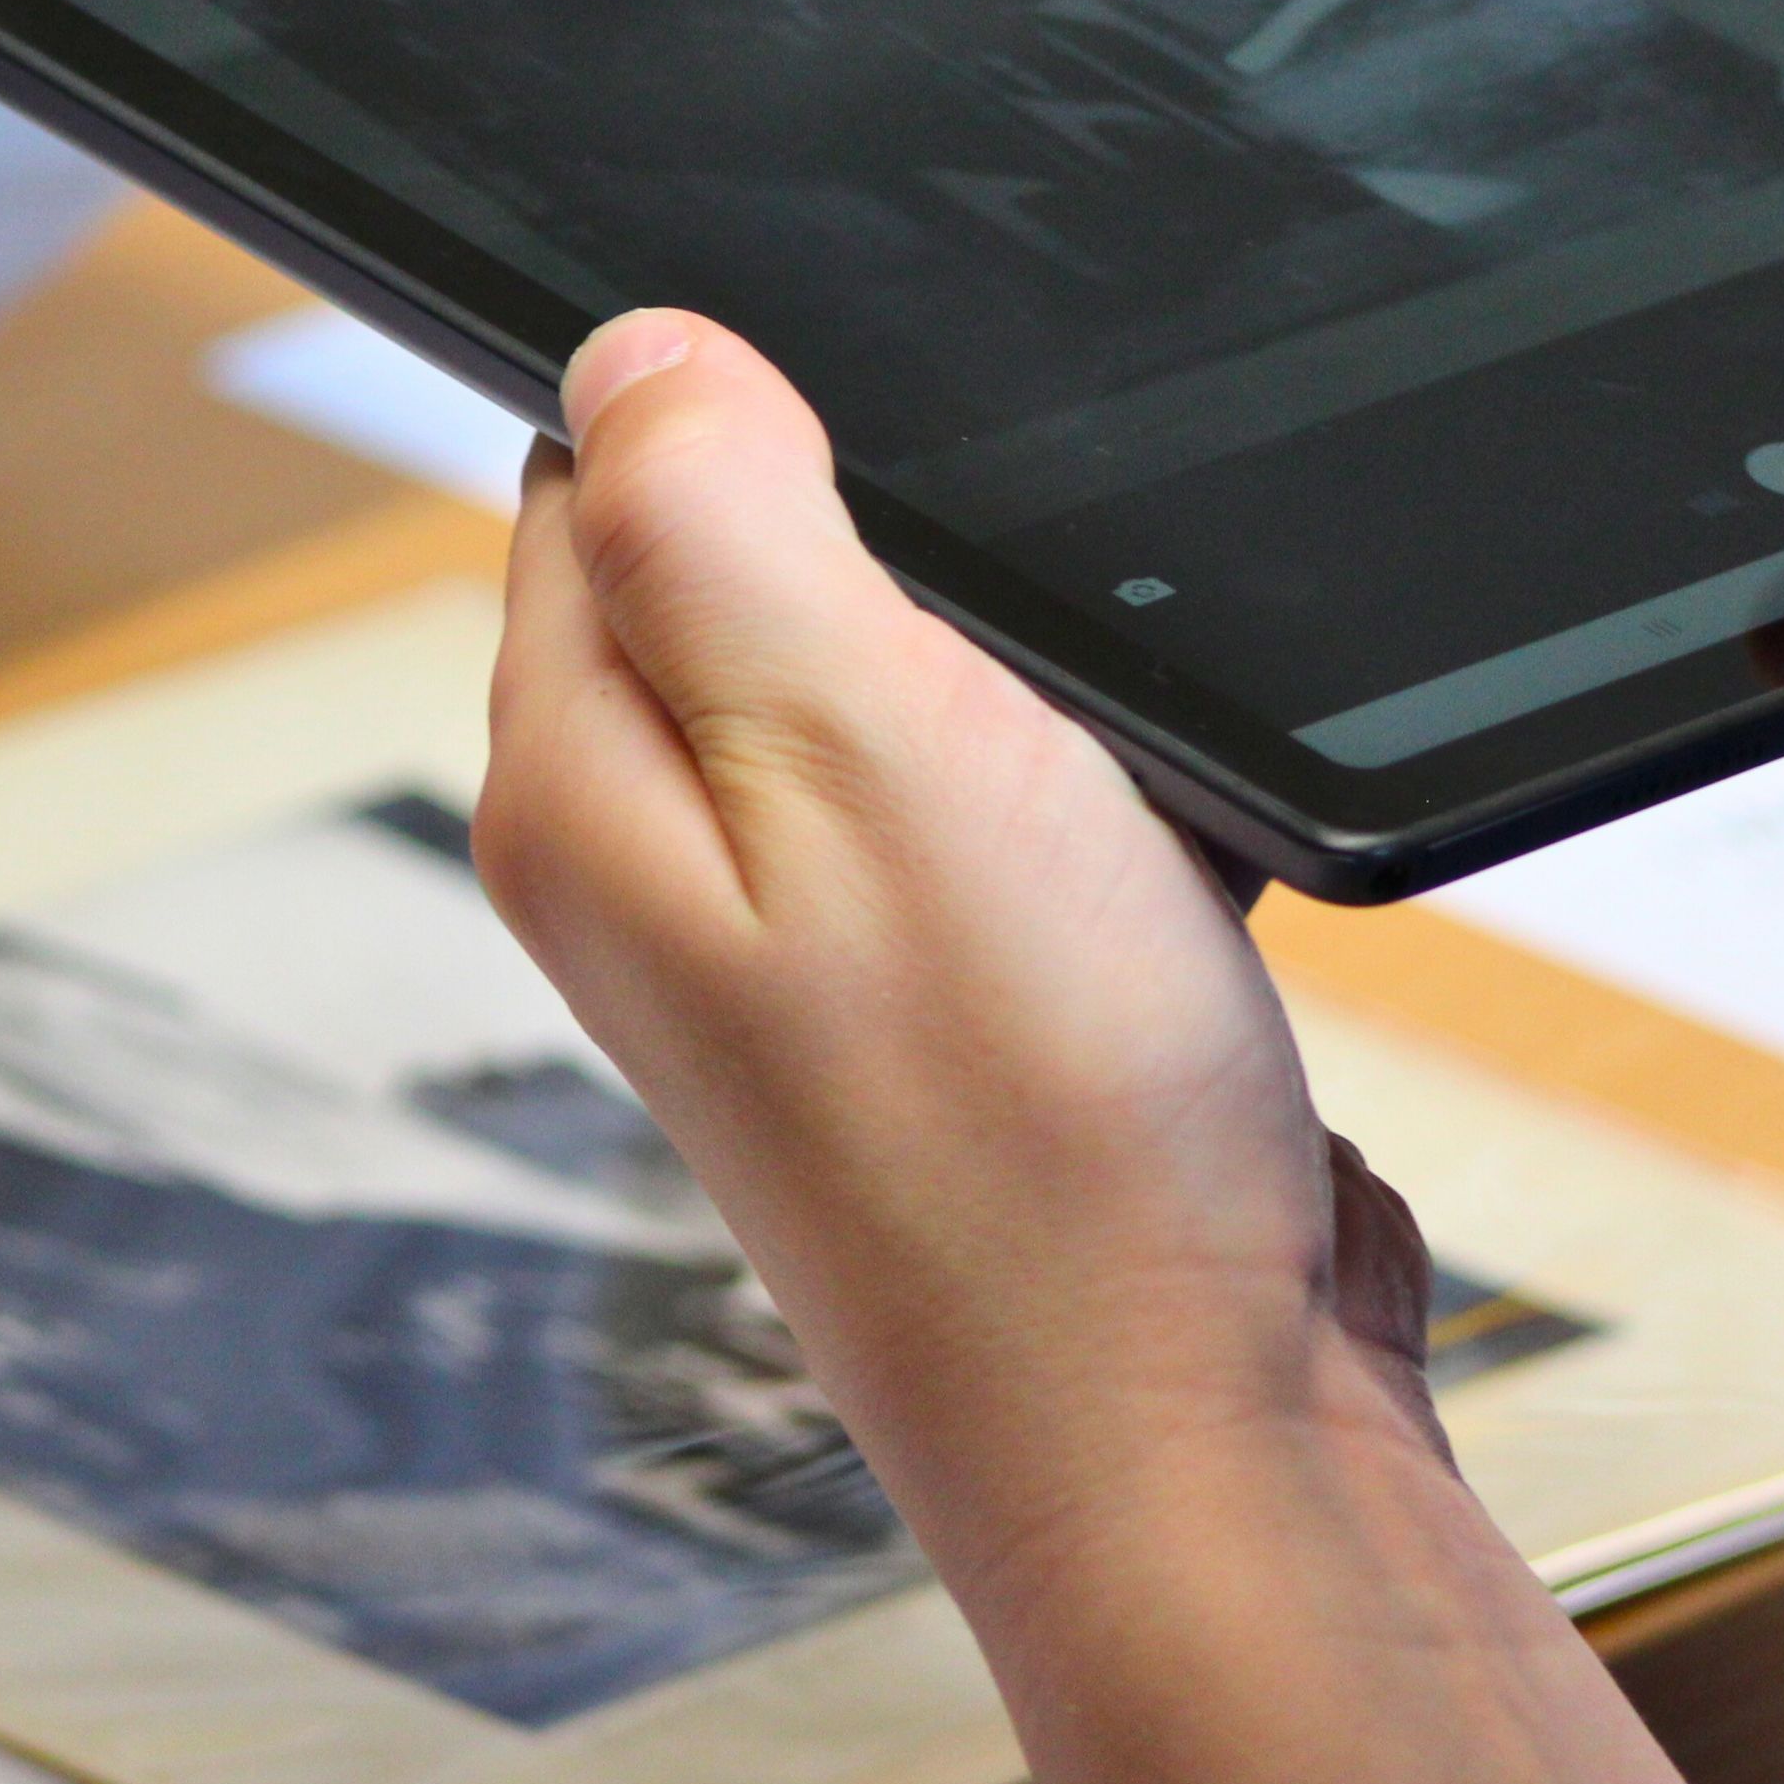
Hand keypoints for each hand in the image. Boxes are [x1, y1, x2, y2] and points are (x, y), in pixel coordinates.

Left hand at [478, 311, 1708, 1783]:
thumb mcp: (863, 746)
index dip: (747, 414)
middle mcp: (660, 861)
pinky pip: (1013, 798)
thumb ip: (722, 523)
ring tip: (1092, 788)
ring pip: (909, 677)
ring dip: (1024, 681)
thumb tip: (629, 352)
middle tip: (1018, 647)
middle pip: (754, 562)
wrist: (1201, 1431)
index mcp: (582, 786)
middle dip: (906, 548)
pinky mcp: (940, 995)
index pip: (587, 471)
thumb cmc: (1038, 1131)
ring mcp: (801, 939)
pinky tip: (1154, 868)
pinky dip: (1099, 790)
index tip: (895, 463)